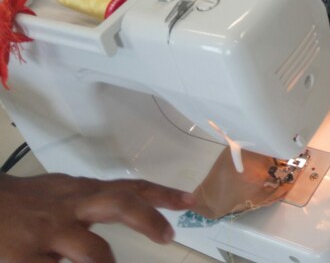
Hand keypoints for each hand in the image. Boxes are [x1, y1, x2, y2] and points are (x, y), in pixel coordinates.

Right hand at [0, 173, 194, 262]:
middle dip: (148, 219)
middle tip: (167, 236)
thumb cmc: (24, 202)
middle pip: (119, 204)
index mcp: (83, 193)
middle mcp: (72, 208)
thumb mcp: (62, 194)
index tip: (191, 201)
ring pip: (92, 250)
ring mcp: (50, 233)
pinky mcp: (26, 258)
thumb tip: (132, 204)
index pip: (130, 189)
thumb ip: (93, 201)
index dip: (163, 194)